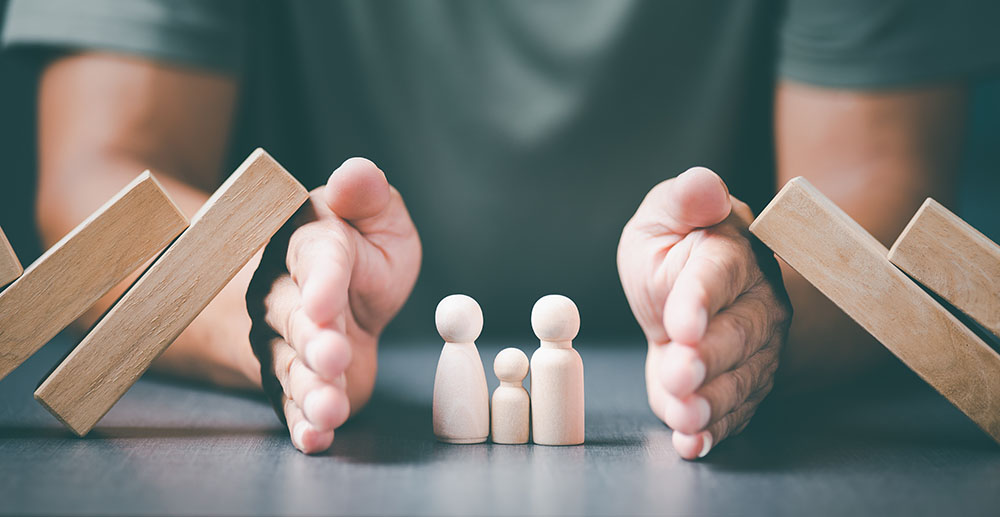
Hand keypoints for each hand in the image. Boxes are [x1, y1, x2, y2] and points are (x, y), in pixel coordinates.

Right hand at [247, 158, 420, 452]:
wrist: (340, 299)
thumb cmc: (361, 251)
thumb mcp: (378, 217)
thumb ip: (367, 196)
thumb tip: (355, 174)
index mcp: (311, 245)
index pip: (317, 261)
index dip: (321, 283)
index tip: (324, 305)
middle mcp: (285, 294)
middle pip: (295, 319)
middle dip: (314, 340)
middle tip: (333, 356)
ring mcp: (284, 343)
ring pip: (291, 367)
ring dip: (310, 390)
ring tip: (329, 410)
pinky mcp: (294, 382)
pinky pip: (292, 406)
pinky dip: (303, 425)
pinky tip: (316, 440)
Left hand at [617, 167, 790, 458]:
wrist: (687, 293)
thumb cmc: (676, 249)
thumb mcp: (663, 216)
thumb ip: (683, 200)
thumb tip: (704, 185)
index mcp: (728, 256)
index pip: (718, 276)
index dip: (700, 300)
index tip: (680, 323)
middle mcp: (753, 305)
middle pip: (737, 334)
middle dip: (708, 358)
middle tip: (680, 374)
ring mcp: (754, 350)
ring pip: (740, 379)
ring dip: (711, 402)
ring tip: (684, 417)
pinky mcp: (740, 386)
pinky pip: (733, 412)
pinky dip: (712, 432)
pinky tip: (691, 443)